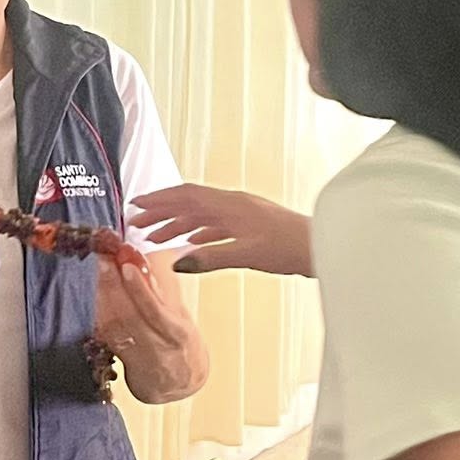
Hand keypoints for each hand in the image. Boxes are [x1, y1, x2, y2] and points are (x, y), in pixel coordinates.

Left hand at [95, 251, 187, 355]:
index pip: (156, 310)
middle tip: (103, 260)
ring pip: (115, 327)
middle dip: (114, 286)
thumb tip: (142, 264)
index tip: (126, 265)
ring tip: (97, 272)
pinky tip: (92, 297)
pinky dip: (99, 315)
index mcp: (178, 335)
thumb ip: (162, 295)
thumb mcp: (180, 318)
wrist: (181, 384)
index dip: (140, 288)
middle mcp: (158, 349)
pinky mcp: (123, 363)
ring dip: (102, 297)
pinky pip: (107, 338)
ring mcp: (139, 358)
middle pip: (130, 316)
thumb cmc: (181, 344)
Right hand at [130, 184, 311, 276]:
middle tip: (137, 224)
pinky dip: (197, 233)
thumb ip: (209, 258)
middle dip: (161, 212)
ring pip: (201, 215)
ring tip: (155, 238)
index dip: (159, 200)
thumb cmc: (289, 248)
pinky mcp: (251, 226)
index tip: (136, 205)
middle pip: (189, 204)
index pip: (186, 196)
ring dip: (177, 224)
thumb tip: (176, 263)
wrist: (322, 246)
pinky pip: (215, 225)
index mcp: (230, 205)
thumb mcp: (246, 255)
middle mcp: (234, 204)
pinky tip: (189, 244)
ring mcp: (243, 214)